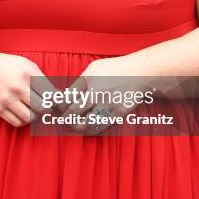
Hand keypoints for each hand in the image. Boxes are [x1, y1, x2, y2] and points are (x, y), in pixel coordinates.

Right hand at [0, 51, 55, 127]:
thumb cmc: (8, 67)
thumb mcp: (27, 65)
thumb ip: (42, 79)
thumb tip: (59, 96)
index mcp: (27, 74)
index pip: (50, 94)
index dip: (55, 100)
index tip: (54, 101)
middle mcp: (17, 87)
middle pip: (42, 108)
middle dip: (46, 109)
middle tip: (44, 106)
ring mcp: (6, 99)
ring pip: (30, 118)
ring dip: (34, 116)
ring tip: (33, 110)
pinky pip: (17, 123)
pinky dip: (23, 121)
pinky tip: (22, 113)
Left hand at [58, 57, 181, 134]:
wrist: (139, 73)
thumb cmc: (115, 70)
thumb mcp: (95, 68)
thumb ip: (81, 81)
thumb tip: (67, 95)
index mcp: (87, 79)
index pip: (67, 97)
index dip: (60, 106)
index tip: (60, 109)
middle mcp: (95, 92)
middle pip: (73, 112)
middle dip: (66, 118)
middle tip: (65, 119)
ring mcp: (106, 104)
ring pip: (85, 123)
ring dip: (77, 126)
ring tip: (75, 125)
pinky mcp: (116, 113)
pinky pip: (100, 126)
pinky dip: (91, 130)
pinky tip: (87, 129)